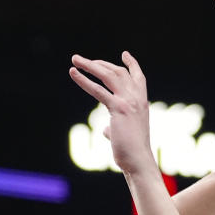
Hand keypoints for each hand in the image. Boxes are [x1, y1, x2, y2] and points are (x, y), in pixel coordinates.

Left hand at [70, 51, 154, 175]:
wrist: (138, 160)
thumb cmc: (131, 151)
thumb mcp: (124, 134)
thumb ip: (114, 127)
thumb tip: (106, 130)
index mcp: (141, 102)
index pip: (138, 77)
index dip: (131, 64)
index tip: (124, 54)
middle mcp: (137, 98)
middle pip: (118, 72)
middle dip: (99, 63)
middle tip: (81, 59)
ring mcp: (129, 101)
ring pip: (108, 75)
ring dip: (90, 65)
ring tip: (75, 60)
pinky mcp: (118, 108)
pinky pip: (98, 90)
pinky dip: (84, 80)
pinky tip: (73, 74)